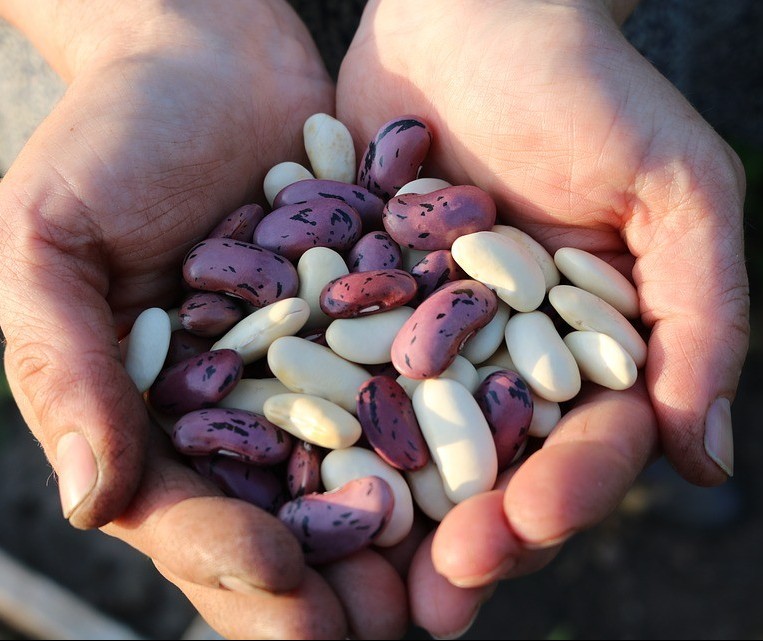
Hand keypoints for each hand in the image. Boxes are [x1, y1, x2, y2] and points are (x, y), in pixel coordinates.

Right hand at [0, 1, 409, 636]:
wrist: (207, 53)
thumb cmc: (112, 136)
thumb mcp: (53, 238)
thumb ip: (63, 362)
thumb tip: (87, 499)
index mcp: (156, 412)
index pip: (188, 514)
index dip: (229, 562)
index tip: (286, 590)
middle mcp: (245, 406)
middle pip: (287, 519)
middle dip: (332, 583)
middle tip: (391, 627)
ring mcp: (319, 367)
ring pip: (363, 471)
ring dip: (406, 532)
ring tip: (455, 576)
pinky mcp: (380, 316)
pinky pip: (417, 383)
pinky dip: (450, 425)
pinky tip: (493, 466)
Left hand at [337, 0, 747, 634]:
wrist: (478, 15)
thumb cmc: (588, 89)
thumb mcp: (675, 191)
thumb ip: (702, 319)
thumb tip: (706, 461)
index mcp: (585, 347)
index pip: (584, 445)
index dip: (563, 496)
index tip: (525, 530)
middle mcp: (501, 354)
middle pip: (490, 465)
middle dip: (466, 534)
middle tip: (432, 602)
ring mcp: (420, 334)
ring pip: (406, 440)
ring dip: (382, 508)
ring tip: (354, 568)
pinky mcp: (352, 301)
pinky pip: (331, 371)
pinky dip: (309, 422)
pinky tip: (282, 476)